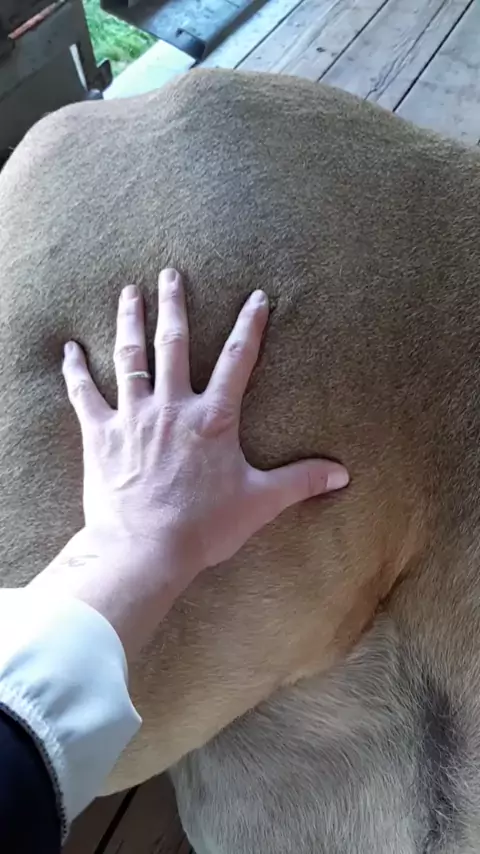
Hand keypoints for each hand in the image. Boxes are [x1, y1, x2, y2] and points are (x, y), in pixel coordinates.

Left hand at [62, 268, 348, 583]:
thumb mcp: (260, 502)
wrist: (145, 551)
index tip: (257, 297)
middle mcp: (172, 407)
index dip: (250, 325)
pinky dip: (75, 370)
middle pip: (173, 344)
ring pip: (130, 357)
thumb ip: (301, 481)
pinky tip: (70, 348)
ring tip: (129, 291)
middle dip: (173, 305)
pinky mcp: (101, 435)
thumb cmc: (203, 527)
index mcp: (213, 418)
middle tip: (170, 274)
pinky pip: (84, 394)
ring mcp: (133, 417)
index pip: (237, 360)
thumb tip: (343, 473)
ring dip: (129, 321)